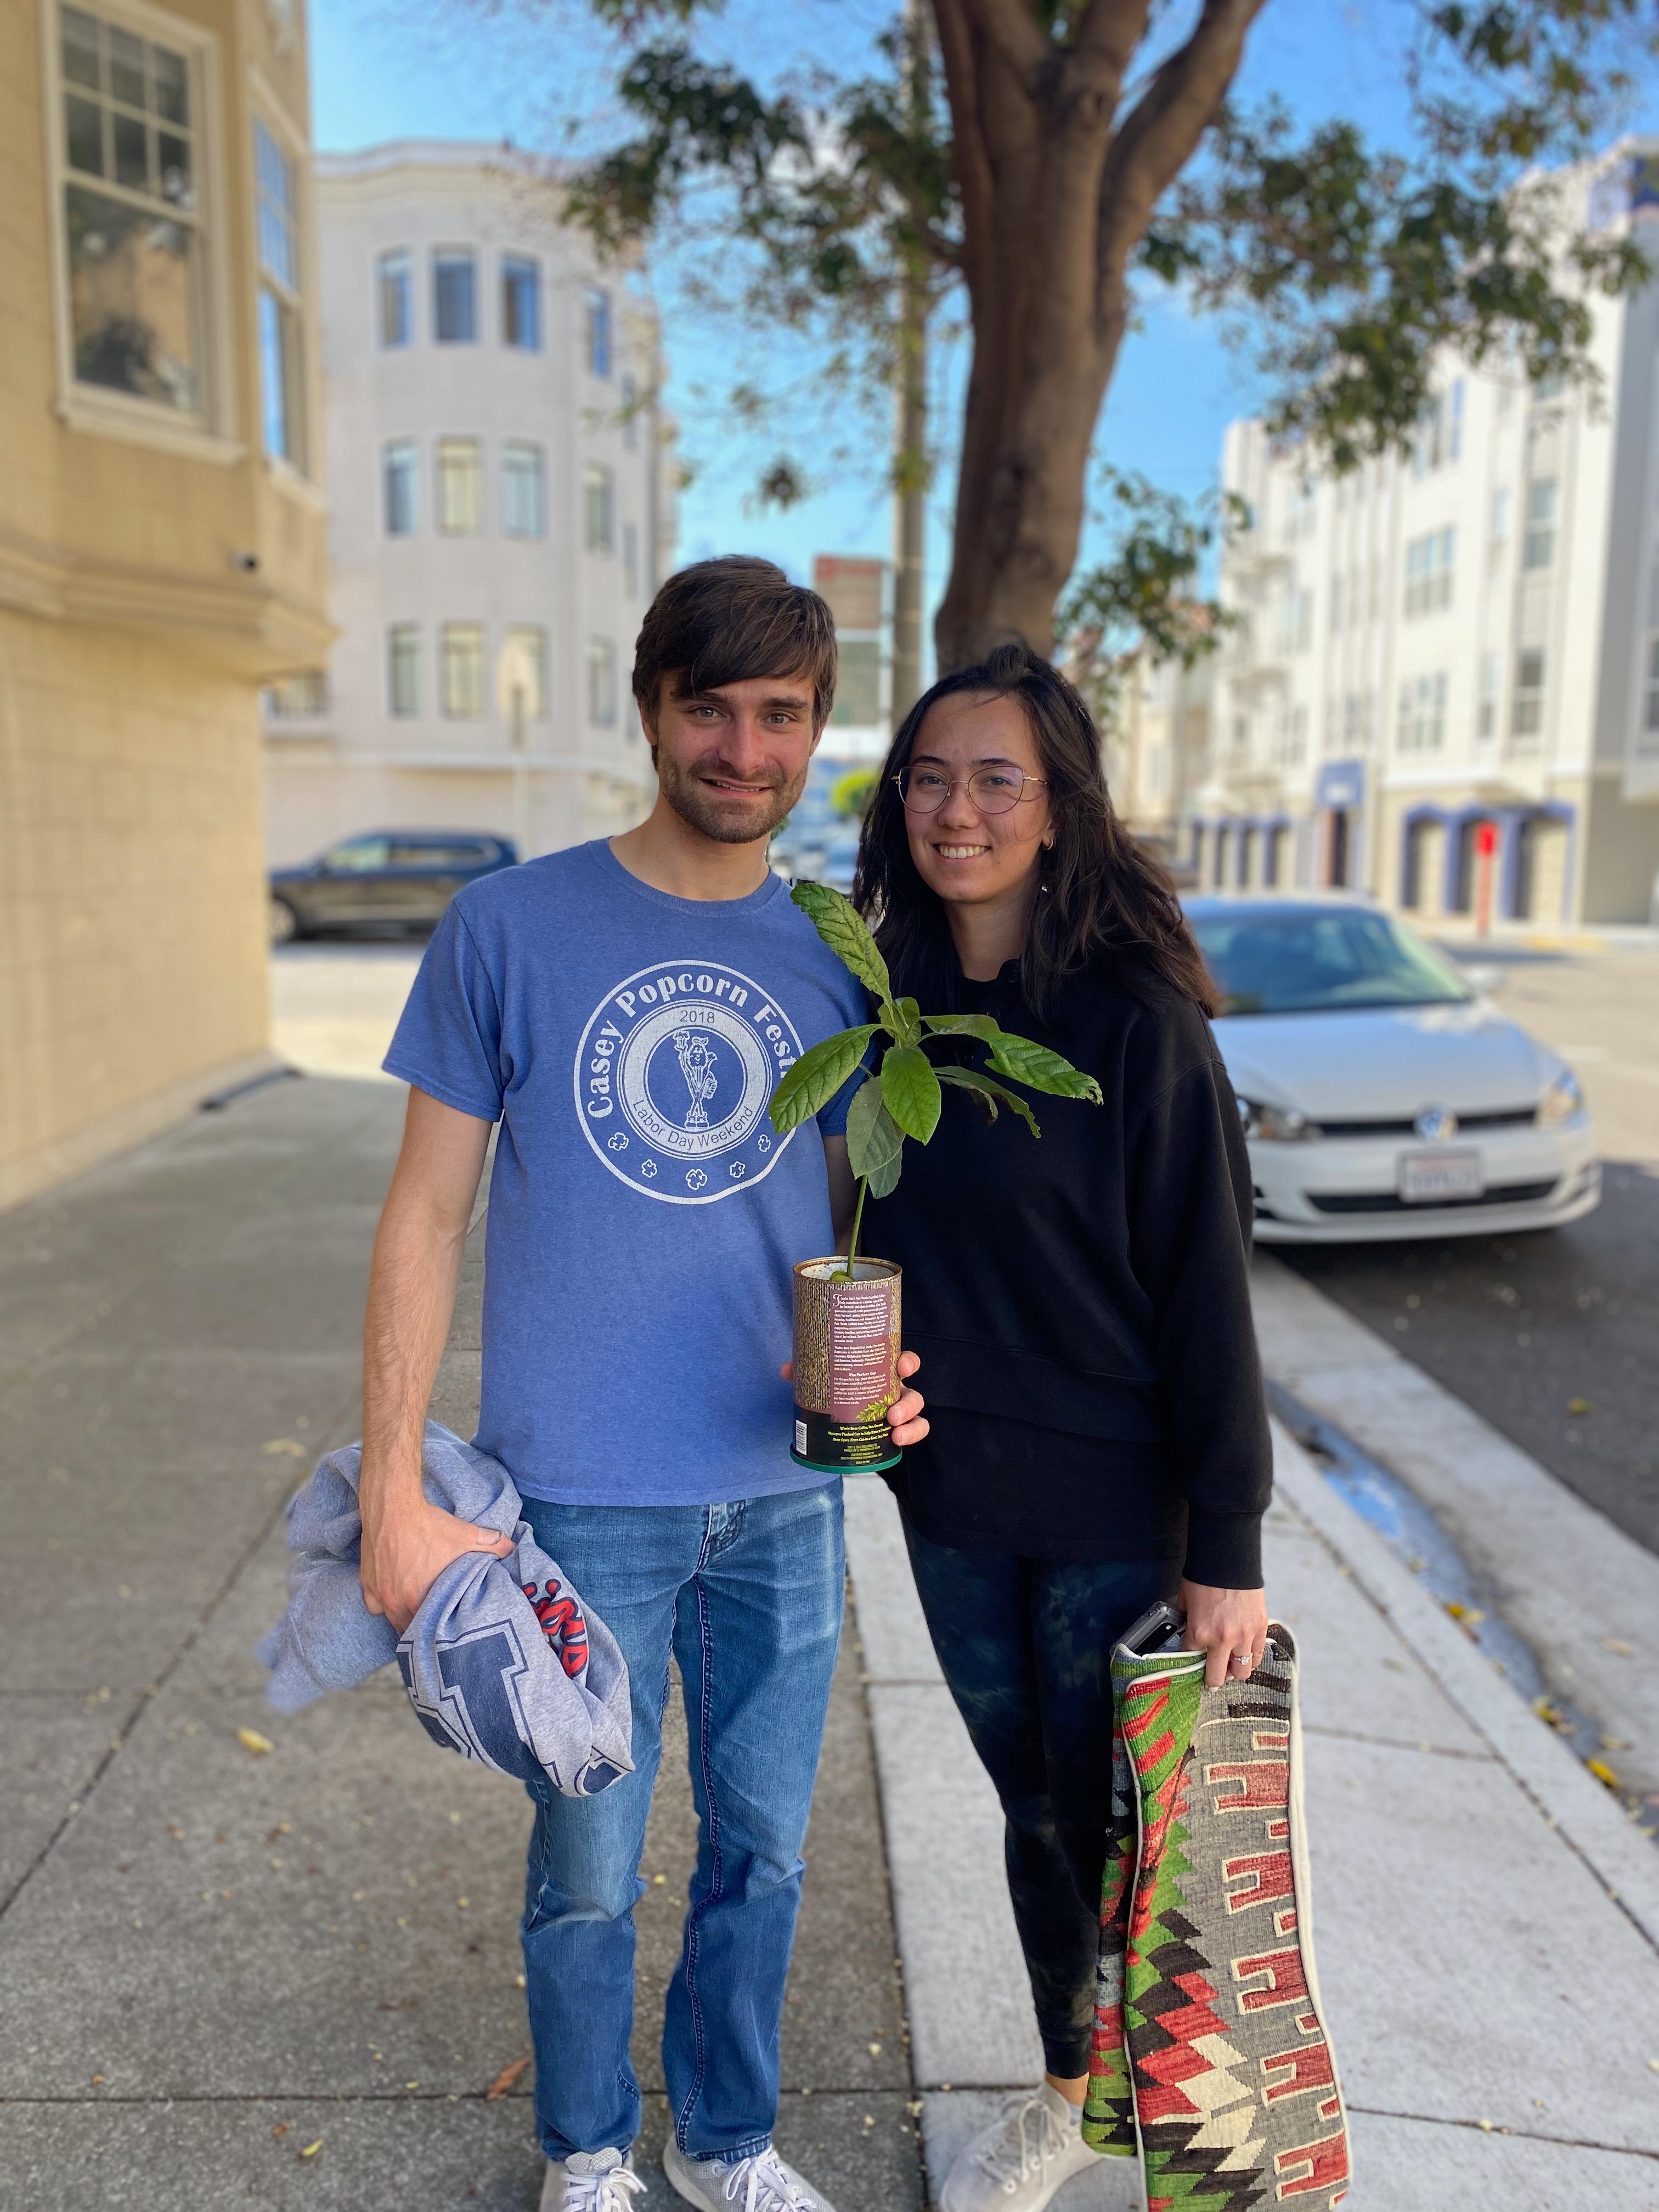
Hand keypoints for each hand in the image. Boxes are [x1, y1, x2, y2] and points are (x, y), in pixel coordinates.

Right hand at [360, 1494, 513, 1634]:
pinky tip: (393, 1597)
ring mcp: (379, 1594)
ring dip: (403, 1617)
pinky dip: (383, 1604)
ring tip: (416, 1614)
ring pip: (391, 1618)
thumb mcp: (465, 1534)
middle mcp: (395, 1602)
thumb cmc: (427, 1524)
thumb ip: (491, 1544)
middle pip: (409, 1628)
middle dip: (421, 1628)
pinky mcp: (366, 1582)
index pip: (429, 1629)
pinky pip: (374, 1605)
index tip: (446, 1632)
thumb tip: (513, 1548)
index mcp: (419, 1598)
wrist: (392, 1506)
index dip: (438, 1633)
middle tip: (434, 1626)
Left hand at [778, 1350, 928, 1448]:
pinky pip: (912, 1432)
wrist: (832, 1417)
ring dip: (911, 1423)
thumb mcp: (822, 1379)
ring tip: (895, 1433)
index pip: (902, 1361)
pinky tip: (896, 1442)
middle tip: (891, 1414)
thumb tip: (787, 1370)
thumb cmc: (835, 1389)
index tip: (901, 1368)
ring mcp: (896, 1411)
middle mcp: (893, 1391)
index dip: (907, 1363)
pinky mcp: (894, 1430)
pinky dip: (910, 1436)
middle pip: (912, 1393)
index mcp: (881, 1372)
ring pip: (916, 1415)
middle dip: (908, 1403)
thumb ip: (806, 1373)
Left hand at [1179, 1578, 1267, 1690]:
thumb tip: (1187, 1632)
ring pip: (1242, 1671)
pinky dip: (1251, 1658)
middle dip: (1212, 1680)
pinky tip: (1245, 1655)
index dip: (1190, 1658)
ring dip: (1234, 1672)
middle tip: (1211, 1679)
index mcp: (1199, 1633)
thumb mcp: (1185, 1600)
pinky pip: (1257, 1655)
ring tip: (1230, 1667)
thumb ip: (1186, 1620)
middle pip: (1218, 1676)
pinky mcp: (1260, 1629)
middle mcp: (1223, 1640)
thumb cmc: (1204, 1577)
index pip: (1191, 1657)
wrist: (1228, 1558)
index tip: (1192, 1660)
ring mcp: (1244, 1636)